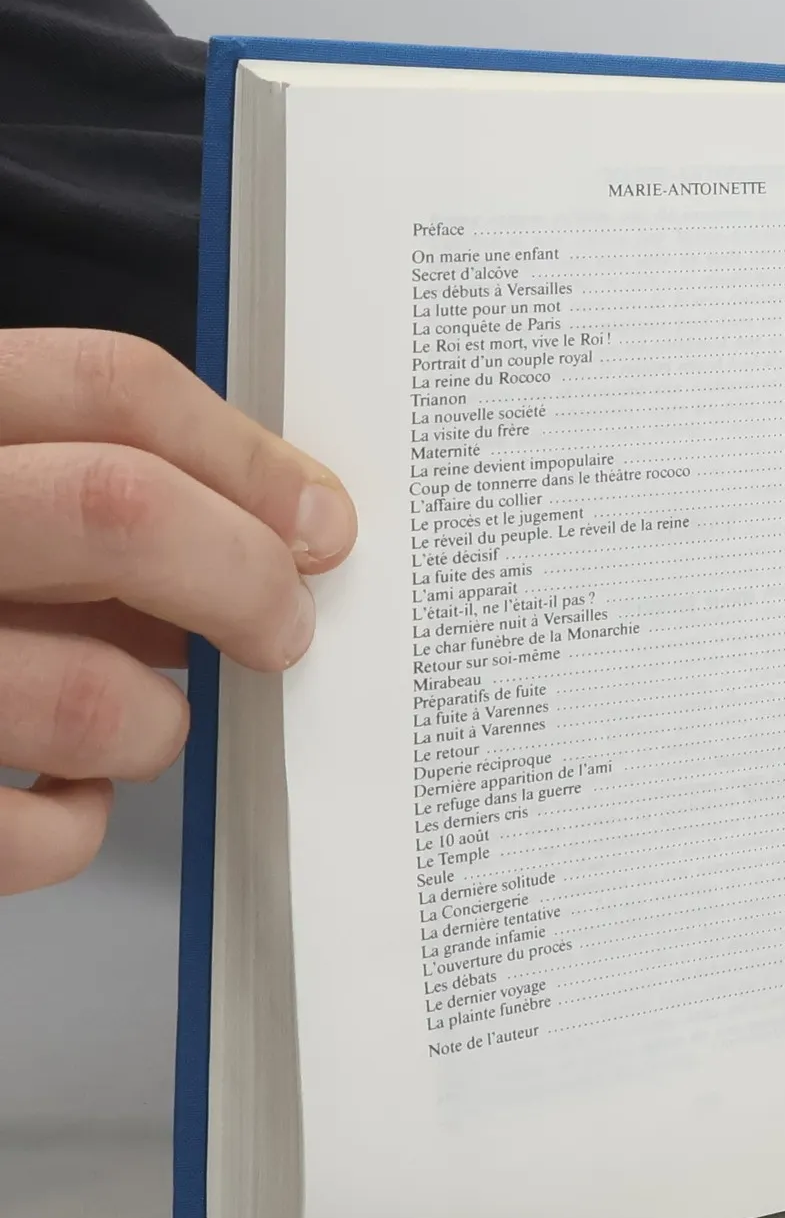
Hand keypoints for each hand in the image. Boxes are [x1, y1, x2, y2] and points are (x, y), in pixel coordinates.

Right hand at [0, 329, 356, 892]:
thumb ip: (61, 489)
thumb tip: (261, 532)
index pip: (106, 385)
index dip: (247, 454)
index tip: (317, 520)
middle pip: (121, 509)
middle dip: (246, 578)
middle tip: (282, 629)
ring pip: (95, 692)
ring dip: (155, 721)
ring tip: (136, 723)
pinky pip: (34, 833)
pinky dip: (75, 825)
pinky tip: (52, 798)